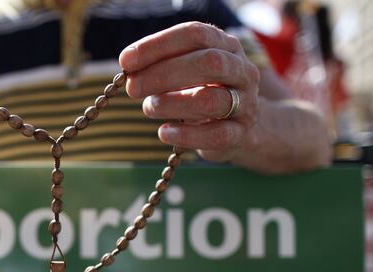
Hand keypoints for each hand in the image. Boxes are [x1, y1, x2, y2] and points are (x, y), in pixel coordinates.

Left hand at [119, 22, 259, 162]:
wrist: (238, 127)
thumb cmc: (202, 92)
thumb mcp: (185, 72)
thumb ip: (161, 65)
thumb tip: (129, 66)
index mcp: (226, 46)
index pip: (195, 35)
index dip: (158, 45)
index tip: (126, 61)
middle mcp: (242, 71)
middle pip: (209, 63)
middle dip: (164, 74)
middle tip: (132, 88)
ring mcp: (246, 103)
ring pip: (212, 100)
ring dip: (173, 104)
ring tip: (148, 108)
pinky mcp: (241, 134)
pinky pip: (217, 135)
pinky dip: (186, 135)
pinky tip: (163, 132)